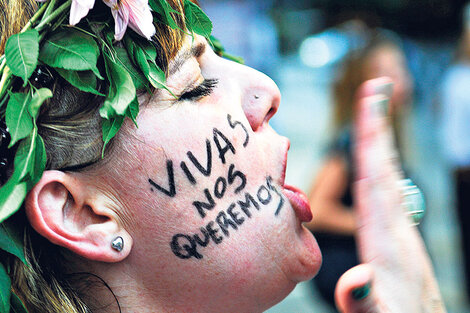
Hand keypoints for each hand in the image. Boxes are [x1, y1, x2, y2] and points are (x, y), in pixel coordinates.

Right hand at [334, 78, 444, 312]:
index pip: (377, 178)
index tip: (372, 98)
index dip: (371, 138)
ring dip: (381, 144)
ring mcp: (403, 236)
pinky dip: (382, 171)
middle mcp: (399, 230)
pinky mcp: (400, 243)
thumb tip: (359, 280)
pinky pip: (389, 195)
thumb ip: (367, 303)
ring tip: (375, 117)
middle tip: (378, 87)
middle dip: (378, 127)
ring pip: (390, 179)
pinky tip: (380, 169)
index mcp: (388, 240)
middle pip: (386, 168)